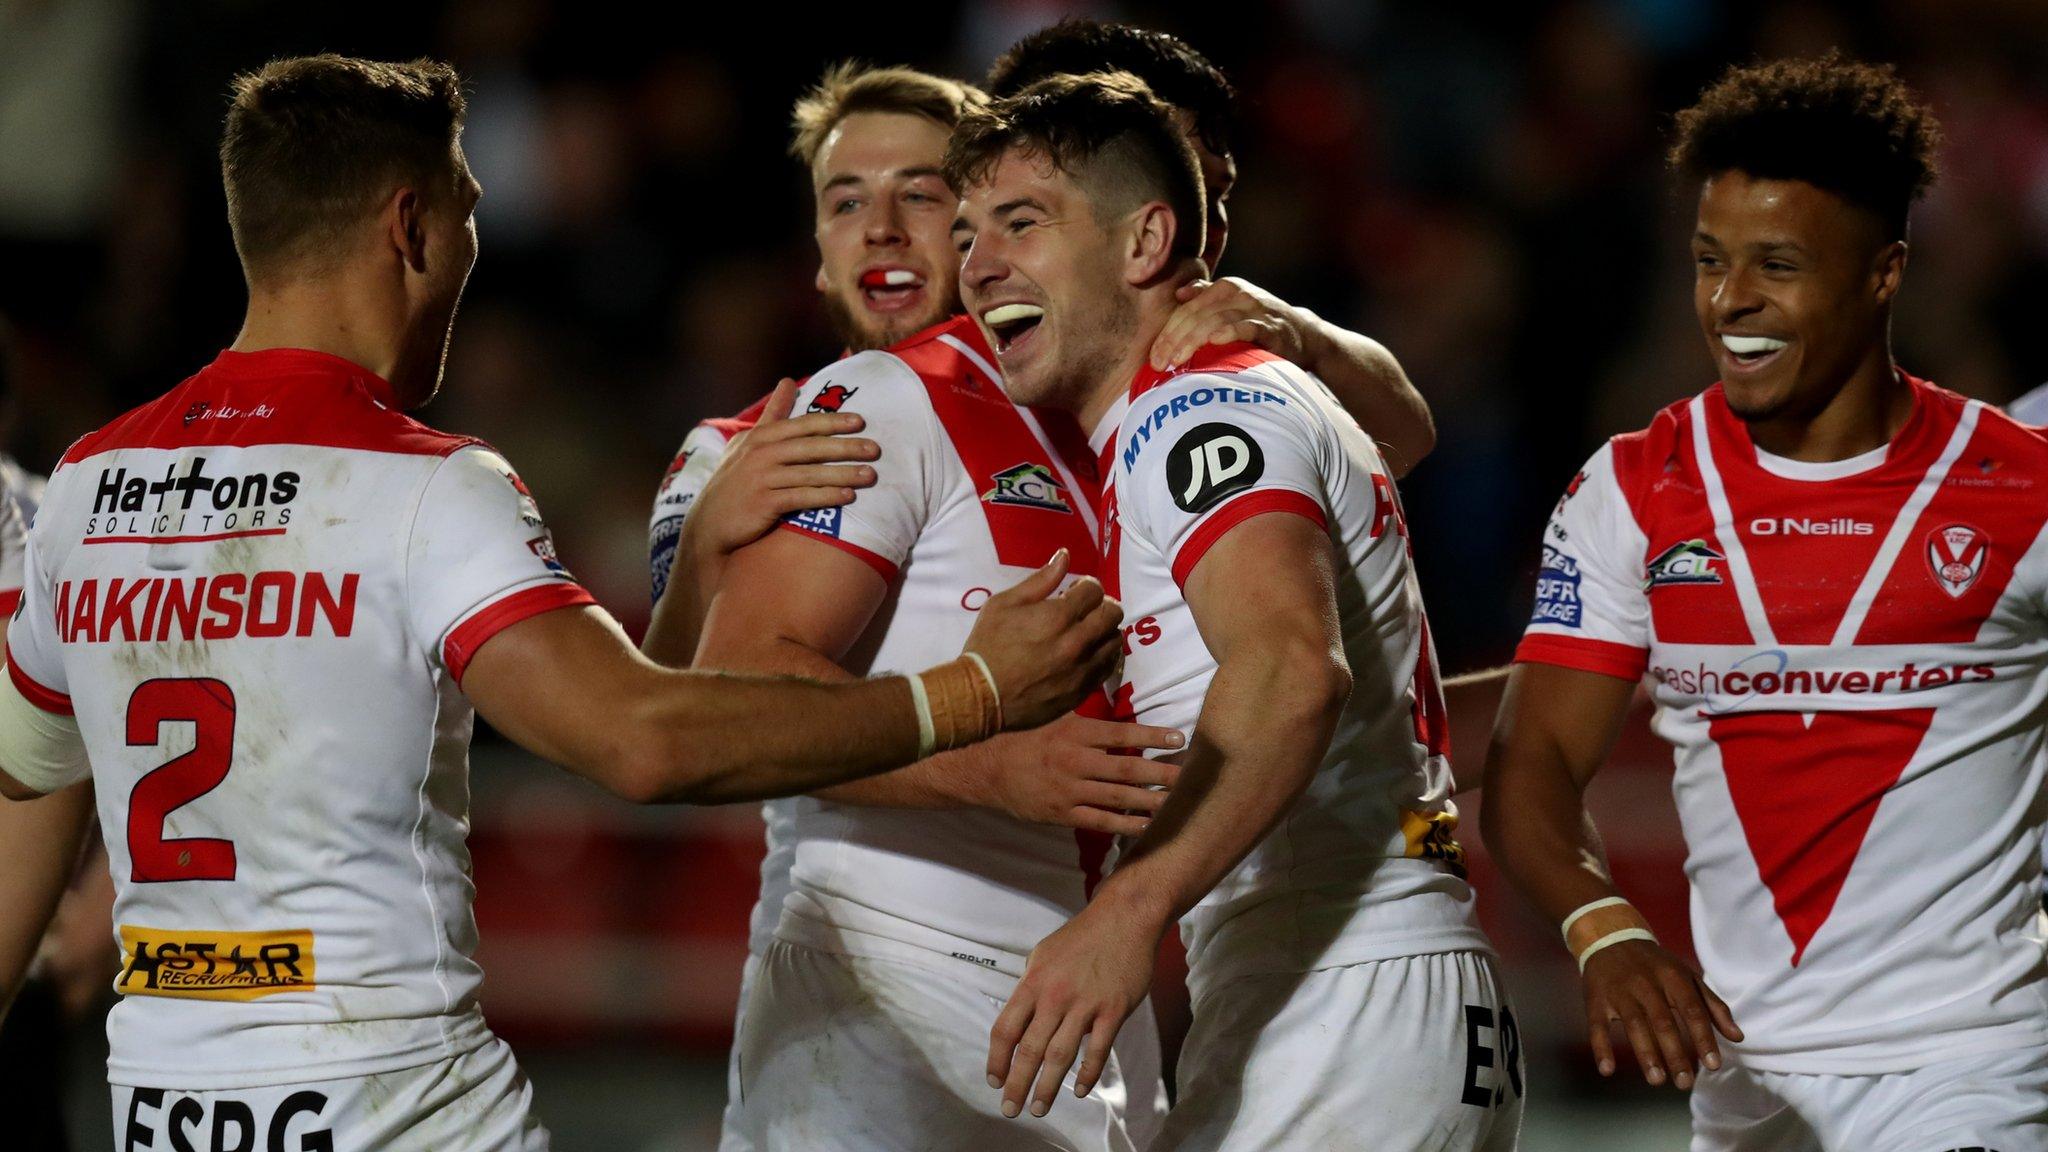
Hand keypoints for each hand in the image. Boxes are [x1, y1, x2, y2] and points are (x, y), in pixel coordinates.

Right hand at [690, 377, 880, 556]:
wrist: (710, 524)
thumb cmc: (735, 480)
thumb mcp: (748, 442)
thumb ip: (773, 414)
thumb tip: (788, 381)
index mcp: (761, 436)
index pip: (803, 425)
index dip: (832, 422)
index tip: (860, 422)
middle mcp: (761, 454)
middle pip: (811, 447)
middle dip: (845, 447)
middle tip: (875, 449)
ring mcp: (762, 478)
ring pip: (811, 473)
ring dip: (843, 474)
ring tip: (870, 475)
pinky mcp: (764, 503)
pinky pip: (802, 497)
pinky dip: (826, 496)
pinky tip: (848, 497)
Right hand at [964, 550, 1122, 730]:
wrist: (981, 696)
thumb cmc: (988, 645)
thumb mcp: (1004, 604)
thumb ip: (1039, 580)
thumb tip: (1064, 556)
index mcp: (1059, 616)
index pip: (1095, 590)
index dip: (1085, 586)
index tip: (1073, 592)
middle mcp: (1078, 641)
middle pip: (1113, 613)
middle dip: (1101, 605)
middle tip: (1084, 611)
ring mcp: (1083, 668)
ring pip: (1115, 640)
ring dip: (1105, 631)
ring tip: (1087, 633)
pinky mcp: (1083, 690)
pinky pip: (1109, 667)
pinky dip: (1104, 655)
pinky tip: (1089, 654)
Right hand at [970, 714, 1183, 834]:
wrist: (989, 769)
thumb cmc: (1028, 740)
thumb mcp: (1056, 719)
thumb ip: (1089, 718)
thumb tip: (1123, 711)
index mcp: (1076, 732)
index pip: (1122, 733)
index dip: (1153, 735)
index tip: (1179, 738)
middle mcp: (1075, 760)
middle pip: (1126, 768)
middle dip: (1160, 773)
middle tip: (1187, 776)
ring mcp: (1069, 789)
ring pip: (1117, 797)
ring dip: (1149, 800)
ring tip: (1174, 802)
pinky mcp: (1062, 813)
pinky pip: (1099, 821)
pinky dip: (1125, 824)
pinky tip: (1146, 824)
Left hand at [988, 898, 1162, 1118]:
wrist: (1125, 917)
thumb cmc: (1082, 936)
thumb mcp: (1044, 955)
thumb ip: (1031, 987)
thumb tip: (1021, 1019)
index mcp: (1033, 982)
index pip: (1005, 1029)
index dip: (997, 1060)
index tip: (994, 1081)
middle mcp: (1055, 996)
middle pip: (1030, 1050)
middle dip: (1017, 1084)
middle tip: (1010, 1109)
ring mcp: (1086, 1004)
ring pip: (1060, 1055)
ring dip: (1048, 1086)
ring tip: (1039, 1108)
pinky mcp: (1114, 1009)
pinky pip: (1098, 1049)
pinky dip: (1088, 1073)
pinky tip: (1081, 1091)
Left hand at [1149, 277, 1308, 369]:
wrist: (1305, 336)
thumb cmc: (1261, 324)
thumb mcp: (1233, 306)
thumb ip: (1207, 297)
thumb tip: (1180, 293)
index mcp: (1224, 289)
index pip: (1186, 310)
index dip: (1166, 333)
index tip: (1153, 357)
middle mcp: (1238, 294)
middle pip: (1196, 315)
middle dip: (1173, 340)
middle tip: (1158, 363)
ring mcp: (1254, 309)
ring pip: (1215, 320)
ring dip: (1192, 340)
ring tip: (1176, 360)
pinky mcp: (1270, 326)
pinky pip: (1246, 327)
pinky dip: (1229, 332)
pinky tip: (1213, 341)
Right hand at [1582, 938, 1742, 1089]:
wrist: (1611, 938)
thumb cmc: (1656, 965)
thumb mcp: (1687, 976)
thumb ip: (1713, 1006)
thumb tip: (1737, 1038)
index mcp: (1673, 977)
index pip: (1692, 1010)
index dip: (1703, 1038)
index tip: (1713, 1065)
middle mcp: (1646, 984)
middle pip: (1663, 1022)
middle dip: (1675, 1054)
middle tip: (1685, 1083)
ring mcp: (1620, 992)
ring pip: (1634, 1025)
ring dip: (1645, 1054)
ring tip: (1658, 1081)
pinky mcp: (1596, 999)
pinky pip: (1598, 1025)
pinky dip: (1601, 1048)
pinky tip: (1607, 1071)